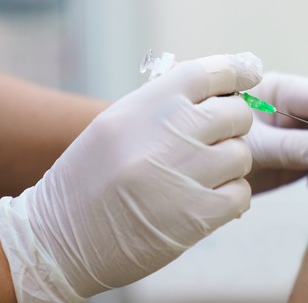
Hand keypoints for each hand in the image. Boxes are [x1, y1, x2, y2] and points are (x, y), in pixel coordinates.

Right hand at [0, 53, 262, 299]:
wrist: (57, 239)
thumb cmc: (88, 178)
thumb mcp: (116, 125)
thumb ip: (163, 105)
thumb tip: (220, 86)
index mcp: (145, 106)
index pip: (209, 72)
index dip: (237, 70)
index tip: (250, 73)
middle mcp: (167, 133)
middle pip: (235, 113)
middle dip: (233, 125)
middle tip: (216, 139)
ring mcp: (184, 174)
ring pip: (242, 154)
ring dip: (229, 165)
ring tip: (200, 176)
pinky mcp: (197, 215)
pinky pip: (240, 193)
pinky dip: (229, 197)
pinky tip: (204, 200)